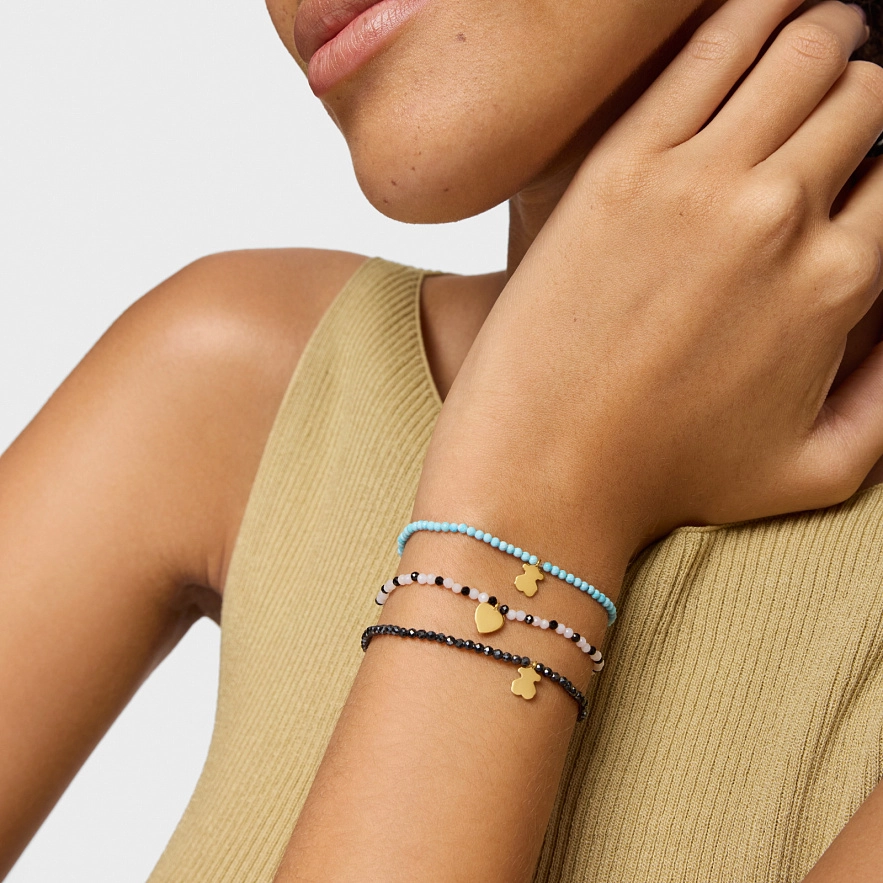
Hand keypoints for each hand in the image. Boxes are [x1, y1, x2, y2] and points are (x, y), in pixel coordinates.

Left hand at [412, 0, 882, 565]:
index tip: (865, 163)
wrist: (544, 468)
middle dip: (866, 89)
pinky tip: (767, 4)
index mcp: (838, 285)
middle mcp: (779, 219)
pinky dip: (750, 10)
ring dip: (826, 32)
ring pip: (801, 55)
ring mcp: (695, 183)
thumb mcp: (815, 470)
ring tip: (822, 34)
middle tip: (845, 96)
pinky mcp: (619, 167)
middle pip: (863, 98)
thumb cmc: (666, 477)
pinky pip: (706, 50)